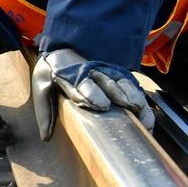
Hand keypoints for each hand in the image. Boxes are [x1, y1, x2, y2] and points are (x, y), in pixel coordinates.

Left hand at [31, 48, 153, 139]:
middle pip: (108, 82)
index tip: (102, 105)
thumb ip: (44, 110)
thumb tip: (46, 138)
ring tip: (145, 119)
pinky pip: (130, 86)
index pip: (82, 83)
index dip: (92, 93)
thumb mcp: (41, 86)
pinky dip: (140, 100)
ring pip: (123, 84)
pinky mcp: (116, 74)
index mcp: (70, 74)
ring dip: (135, 99)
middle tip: (131, 108)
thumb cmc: (52, 70)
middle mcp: (91, 71)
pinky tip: (146, 117)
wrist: (63, 49)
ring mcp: (106, 72)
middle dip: (120, 95)